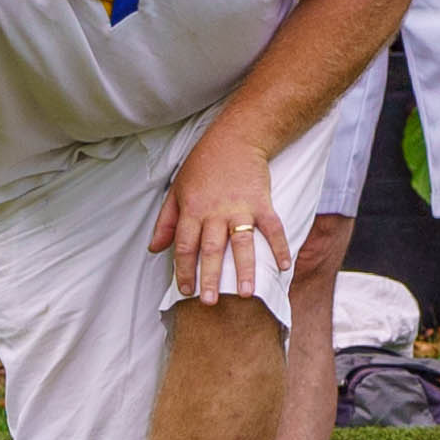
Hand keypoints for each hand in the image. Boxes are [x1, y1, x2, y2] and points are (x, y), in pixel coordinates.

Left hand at [149, 127, 291, 304]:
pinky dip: (280, 247)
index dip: (183, 269)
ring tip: (244, 293)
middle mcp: (215, 211)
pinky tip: (284, 266)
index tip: (185, 290)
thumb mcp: (177, 189)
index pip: (184, 245)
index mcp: (192, 209)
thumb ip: (166, 221)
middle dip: (209, 276)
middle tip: (209, 302)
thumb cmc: (203, 164)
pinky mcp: (262, 203)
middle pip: (211, 249)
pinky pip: (272, 228)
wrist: (235, 138)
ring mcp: (240, 208)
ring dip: (243, 269)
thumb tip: (154, 248)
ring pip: (241, 243)